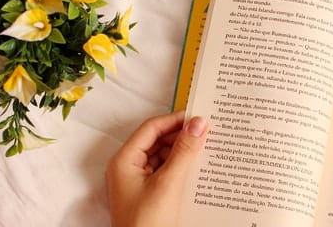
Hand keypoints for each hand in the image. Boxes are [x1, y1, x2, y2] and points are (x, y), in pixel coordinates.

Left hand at [106, 111, 208, 226]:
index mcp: (124, 160)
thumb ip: (184, 152)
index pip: (151, 128)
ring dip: (183, 151)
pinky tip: (199, 167)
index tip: (199, 117)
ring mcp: (139, 181)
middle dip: (181, 135)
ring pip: (164, 155)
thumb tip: (198, 124)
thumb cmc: (147, 223)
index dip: (175, 120)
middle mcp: (129, 167)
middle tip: (208, 131)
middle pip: (157, 140)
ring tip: (207, 147)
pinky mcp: (150, 193)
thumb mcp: (168, 184)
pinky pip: (167, 171)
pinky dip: (182, 167)